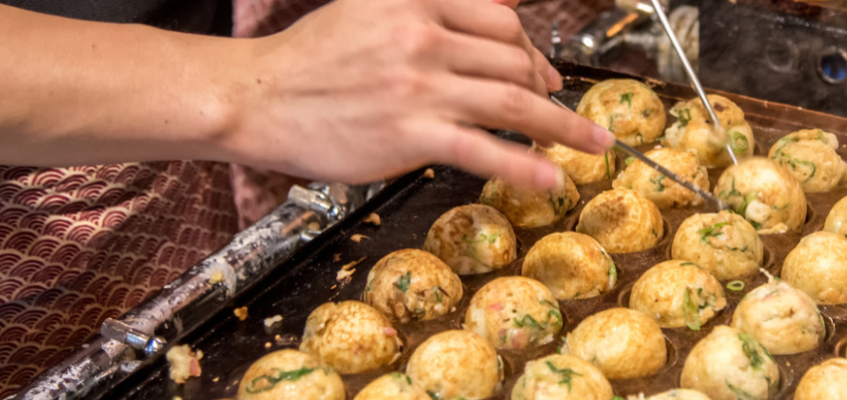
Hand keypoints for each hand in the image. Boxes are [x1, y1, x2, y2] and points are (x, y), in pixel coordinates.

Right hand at [216, 0, 606, 189]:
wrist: (255, 98)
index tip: (542, 71)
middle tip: (563, 111)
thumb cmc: (309, 61)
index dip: (530, 49)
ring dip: (562, 126)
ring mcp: (419, 87)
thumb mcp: (369, 10)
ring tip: (591, 144)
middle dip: (547, 88)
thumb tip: (495, 22)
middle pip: (513, 60)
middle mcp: (422, 37)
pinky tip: (550, 179)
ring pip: (512, 103)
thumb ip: (426, 13)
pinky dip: (526, 167)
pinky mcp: (411, 135)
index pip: (500, 21)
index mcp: (415, 1)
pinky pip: (485, 150)